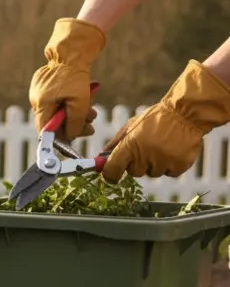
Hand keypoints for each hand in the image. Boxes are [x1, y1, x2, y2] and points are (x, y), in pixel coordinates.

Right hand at [29, 18, 106, 140]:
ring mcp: (38, 91)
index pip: (44, 130)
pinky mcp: (43, 85)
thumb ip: (75, 122)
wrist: (71, 51)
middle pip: (53, 121)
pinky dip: (69, 102)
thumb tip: (71, 136)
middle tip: (90, 126)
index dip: (58, 138)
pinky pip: (56, 100)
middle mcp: (36, 99)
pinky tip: (83, 99)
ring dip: (75, 113)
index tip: (72, 140)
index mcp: (41, 104)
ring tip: (92, 112)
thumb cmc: (76, 76)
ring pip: (57, 110)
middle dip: (73, 124)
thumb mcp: (80, 102)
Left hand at [101, 60, 229, 181]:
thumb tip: (100, 157)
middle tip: (146, 147)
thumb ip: (115, 143)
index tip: (111, 174)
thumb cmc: (156, 118)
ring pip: (152, 173)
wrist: (186, 113)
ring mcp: (163, 162)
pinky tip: (173, 150)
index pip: (112, 170)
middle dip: (137, 163)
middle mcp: (145, 157)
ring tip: (162, 145)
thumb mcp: (131, 126)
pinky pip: (169, 173)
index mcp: (130, 146)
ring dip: (155, 163)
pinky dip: (171, 165)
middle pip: (134, 172)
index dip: (109, 174)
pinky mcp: (179, 166)